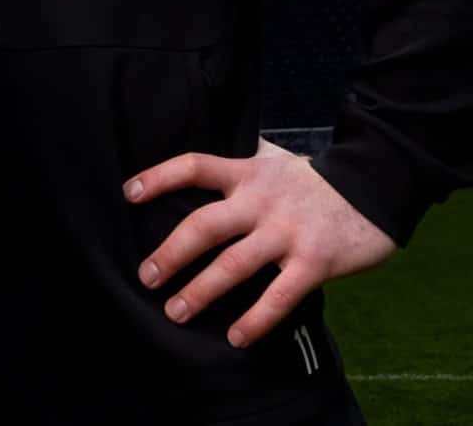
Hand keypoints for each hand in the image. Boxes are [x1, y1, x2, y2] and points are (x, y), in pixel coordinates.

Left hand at [126, 135, 395, 345]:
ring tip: (175, 312)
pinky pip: (278, 296)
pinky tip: (236, 337)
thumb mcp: (272, 162)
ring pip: (233, 264)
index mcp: (247, 173)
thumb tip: (200, 180)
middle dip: (170, 253)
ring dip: (201, 290)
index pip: (193, 167)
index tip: (128, 193)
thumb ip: (240, 172)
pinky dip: (255, 319)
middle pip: (203, 225)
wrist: (373, 187)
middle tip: (145, 276)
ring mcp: (285, 232)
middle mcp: (260, 201)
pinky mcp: (313, 262)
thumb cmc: (314, 180)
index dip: (159, 177)